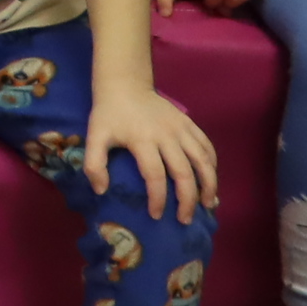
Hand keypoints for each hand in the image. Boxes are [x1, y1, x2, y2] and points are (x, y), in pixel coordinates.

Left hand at [82, 80, 217, 222]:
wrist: (125, 85)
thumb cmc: (109, 114)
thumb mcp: (94, 137)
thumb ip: (94, 164)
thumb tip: (101, 191)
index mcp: (143, 140)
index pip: (155, 175)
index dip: (158, 198)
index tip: (157, 216)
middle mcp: (167, 135)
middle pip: (184, 172)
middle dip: (187, 199)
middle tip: (186, 219)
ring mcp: (182, 129)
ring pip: (203, 160)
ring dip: (208, 184)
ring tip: (208, 204)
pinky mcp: (189, 124)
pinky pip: (207, 147)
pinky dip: (212, 165)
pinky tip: (211, 180)